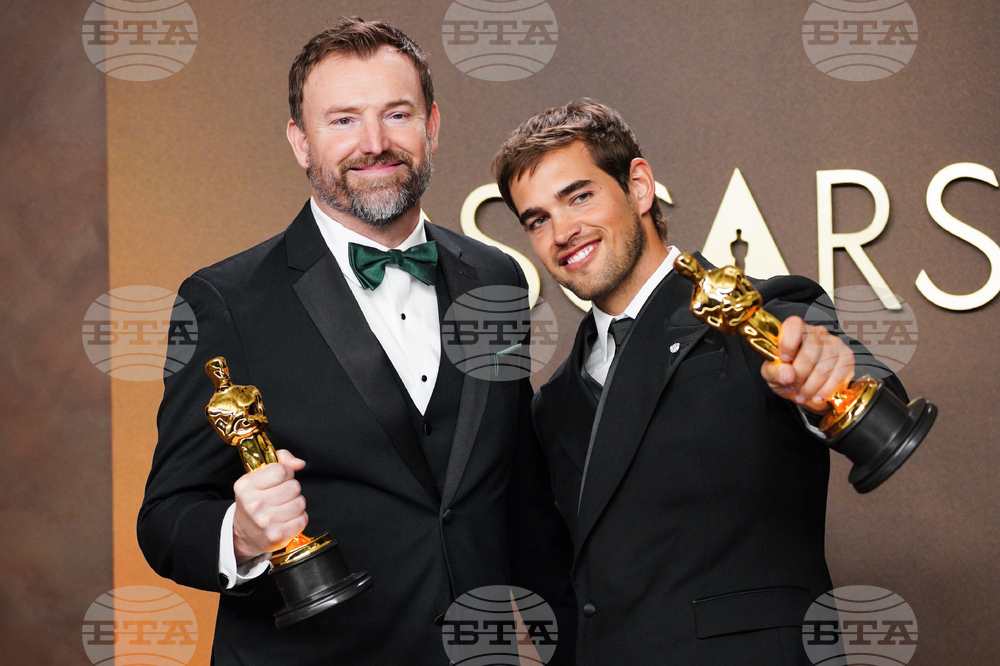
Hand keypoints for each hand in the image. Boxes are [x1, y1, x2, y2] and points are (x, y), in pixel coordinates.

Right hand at [232, 449, 307, 564]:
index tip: (281, 478)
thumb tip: (300, 464)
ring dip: (296, 504)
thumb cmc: (255, 500)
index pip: (281, 470)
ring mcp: (266, 522)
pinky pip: (303, 519)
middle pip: (294, 487)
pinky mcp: (277, 536)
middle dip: (291, 489)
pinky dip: (299, 518)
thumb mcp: (258, 475)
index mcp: (246, 485)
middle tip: (281, 495)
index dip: (287, 472)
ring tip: (283, 507)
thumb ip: (281, 459)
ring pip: (300, 503)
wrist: (243, 534)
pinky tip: (286, 519)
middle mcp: (254, 504)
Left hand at [760, 316, 854, 413]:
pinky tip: (817, 397)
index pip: (794, 325)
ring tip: (802, 395)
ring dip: (811, 387)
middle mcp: (817, 332)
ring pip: (824, 367)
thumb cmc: (787, 373)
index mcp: (795, 329)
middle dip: (799, 375)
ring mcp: (834, 343)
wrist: (804, 386)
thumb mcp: (772, 373)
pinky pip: (838, 376)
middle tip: (791, 387)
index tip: (784, 360)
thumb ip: (775, 372)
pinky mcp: (847, 356)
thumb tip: (788, 374)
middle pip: (810, 351)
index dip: (789, 342)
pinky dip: (825, 390)